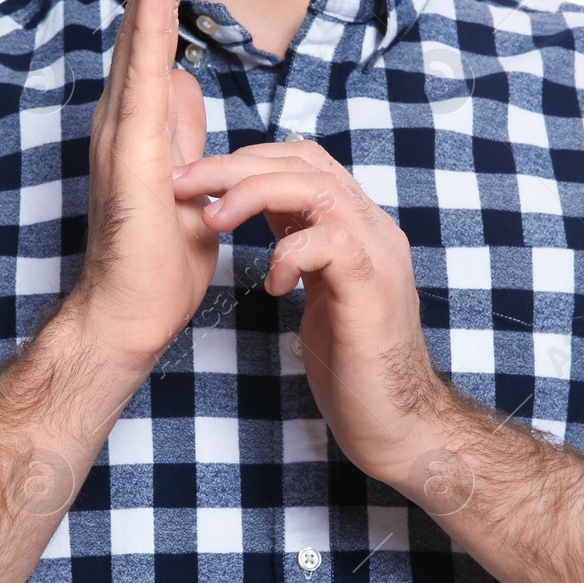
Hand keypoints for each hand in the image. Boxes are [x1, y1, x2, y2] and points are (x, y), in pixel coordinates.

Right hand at [73, 0, 228, 366]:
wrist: (129, 313)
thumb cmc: (158, 258)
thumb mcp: (187, 176)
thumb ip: (180, 128)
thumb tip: (186, 82)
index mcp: (143, 117)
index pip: (162, 31)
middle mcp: (125, 111)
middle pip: (149, 14)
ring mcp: (123, 126)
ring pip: (141, 28)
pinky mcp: (131, 147)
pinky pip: (139, 70)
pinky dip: (149, 20)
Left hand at [170, 141, 450, 483]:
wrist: (399, 423)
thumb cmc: (352, 365)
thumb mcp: (319, 290)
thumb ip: (300, 248)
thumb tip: (259, 214)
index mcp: (358, 226)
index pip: (305, 159)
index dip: (248, 159)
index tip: (198, 179)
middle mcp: (374, 229)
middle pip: (305, 162)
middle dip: (236, 166)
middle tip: (184, 183)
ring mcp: (379, 256)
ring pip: (317, 188)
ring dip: (253, 194)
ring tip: (213, 220)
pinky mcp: (374, 289)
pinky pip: (330, 242)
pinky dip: (289, 254)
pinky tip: (272, 285)